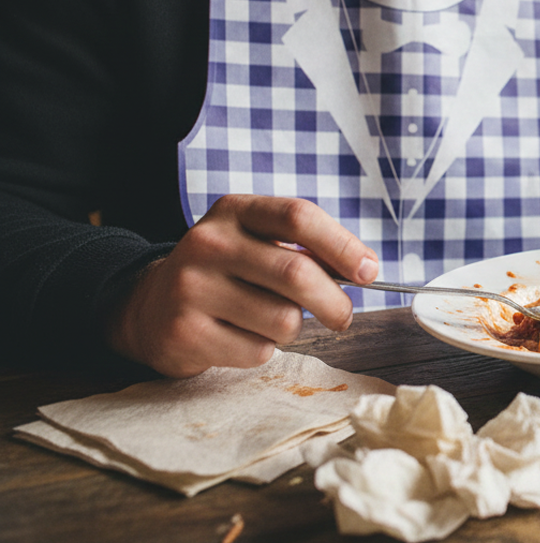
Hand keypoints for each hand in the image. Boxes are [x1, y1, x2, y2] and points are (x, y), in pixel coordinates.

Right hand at [106, 194, 377, 377]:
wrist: (149, 307)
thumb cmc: (225, 273)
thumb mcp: (257, 242)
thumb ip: (306, 248)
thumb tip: (364, 269)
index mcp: (234, 210)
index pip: (298, 216)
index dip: (343, 245)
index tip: (369, 271)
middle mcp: (208, 243)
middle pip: (296, 272)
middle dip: (334, 301)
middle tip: (342, 315)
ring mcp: (191, 288)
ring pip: (283, 319)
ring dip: (293, 328)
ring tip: (271, 320)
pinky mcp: (185, 332)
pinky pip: (257, 350)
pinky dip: (264, 350)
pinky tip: (240, 336)